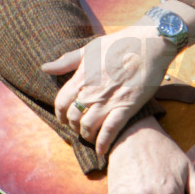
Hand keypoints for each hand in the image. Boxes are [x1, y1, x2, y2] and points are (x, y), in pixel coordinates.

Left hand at [42, 24, 173, 154]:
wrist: (149, 43)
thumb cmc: (120, 43)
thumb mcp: (90, 48)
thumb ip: (67, 61)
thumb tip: (45, 67)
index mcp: (81, 77)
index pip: (61, 103)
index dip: (60, 114)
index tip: (64, 118)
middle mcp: (91, 91)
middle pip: (73, 117)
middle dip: (74, 126)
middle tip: (79, 127)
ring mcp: (108, 101)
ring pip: (88, 127)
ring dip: (87, 135)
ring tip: (91, 136)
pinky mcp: (126, 107)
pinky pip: (110, 131)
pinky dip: (103, 143)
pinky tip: (101, 150)